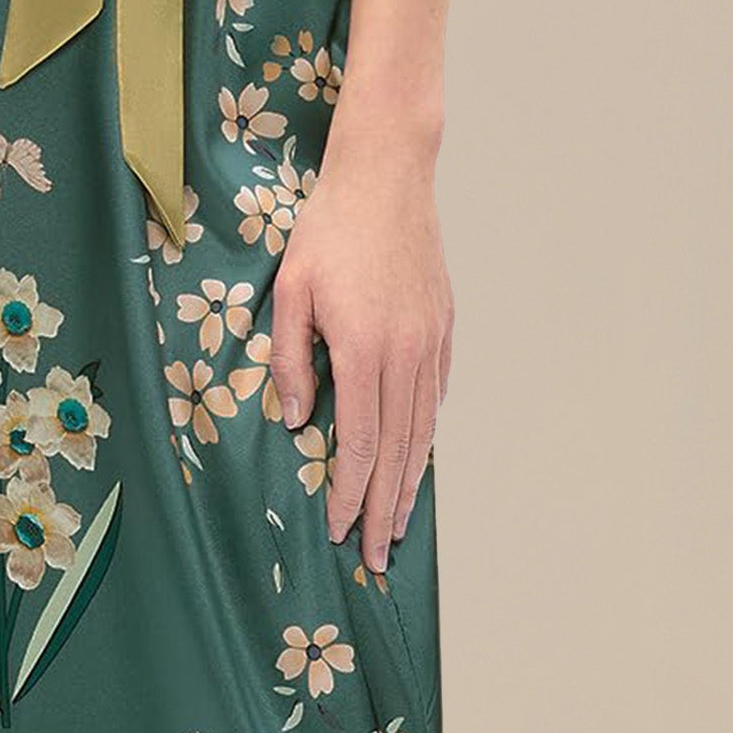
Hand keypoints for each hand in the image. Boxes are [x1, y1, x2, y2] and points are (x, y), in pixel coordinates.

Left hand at [268, 145, 452, 578]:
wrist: (387, 176)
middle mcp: (406, 355)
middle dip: (385, 509)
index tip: (342, 530)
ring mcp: (430, 343)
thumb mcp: (290, 291)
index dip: (350, 493)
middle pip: (396, 451)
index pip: (357, 443)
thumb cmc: (328, 229)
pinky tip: (413, 456)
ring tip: (401, 523)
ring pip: (421, 430)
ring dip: (409, 482)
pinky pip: (433, 396)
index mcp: (364, 350)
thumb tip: (294, 419)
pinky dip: (423, 434)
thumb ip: (290, 359)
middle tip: (379, 556)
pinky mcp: (443, 328)